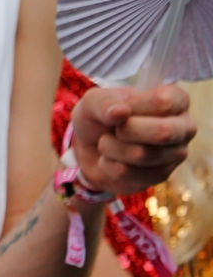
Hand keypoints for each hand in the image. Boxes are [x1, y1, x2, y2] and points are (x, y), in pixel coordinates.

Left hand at [71, 84, 195, 194]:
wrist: (91, 147)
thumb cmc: (101, 116)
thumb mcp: (95, 101)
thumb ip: (105, 102)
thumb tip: (121, 112)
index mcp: (176, 100)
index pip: (163, 102)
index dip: (133, 106)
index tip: (121, 108)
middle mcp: (184, 127)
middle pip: (163, 132)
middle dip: (126, 131)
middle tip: (114, 129)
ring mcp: (176, 154)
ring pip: (142, 155)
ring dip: (111, 148)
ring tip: (106, 142)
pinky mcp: (161, 176)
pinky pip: (128, 173)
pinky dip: (108, 165)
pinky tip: (110, 159)